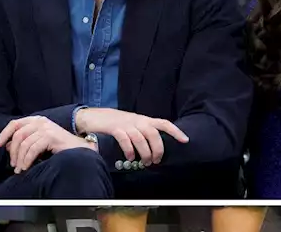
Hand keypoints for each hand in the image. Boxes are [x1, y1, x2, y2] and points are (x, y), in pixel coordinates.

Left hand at [0, 116, 88, 173]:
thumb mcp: (39, 140)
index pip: (14, 123)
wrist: (78, 148)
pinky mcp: (50, 136)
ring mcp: (46, 127)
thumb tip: (8, 145)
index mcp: (37, 120)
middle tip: (13, 164)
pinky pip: (32, 149)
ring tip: (21, 168)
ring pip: (24, 144)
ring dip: (20, 159)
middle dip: (12, 152)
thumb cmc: (58, 145)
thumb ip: (25, 140)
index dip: (4, 134)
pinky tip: (27, 166)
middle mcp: (41, 121)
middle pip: (18, 135)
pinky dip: (27, 160)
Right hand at [74, 108, 188, 164]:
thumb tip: (154, 147)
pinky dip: (129, 150)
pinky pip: (125, 139)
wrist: (94, 116)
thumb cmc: (116, 123)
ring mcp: (126, 124)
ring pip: (141, 138)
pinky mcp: (114, 129)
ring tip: (146, 163)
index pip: (164, 123)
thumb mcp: (133, 125)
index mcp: (145, 120)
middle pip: (154, 133)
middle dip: (158, 148)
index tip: (185, 140)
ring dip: (145, 152)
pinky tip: (131, 158)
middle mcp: (138, 121)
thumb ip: (143, 132)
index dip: (175, 131)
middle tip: (156, 160)